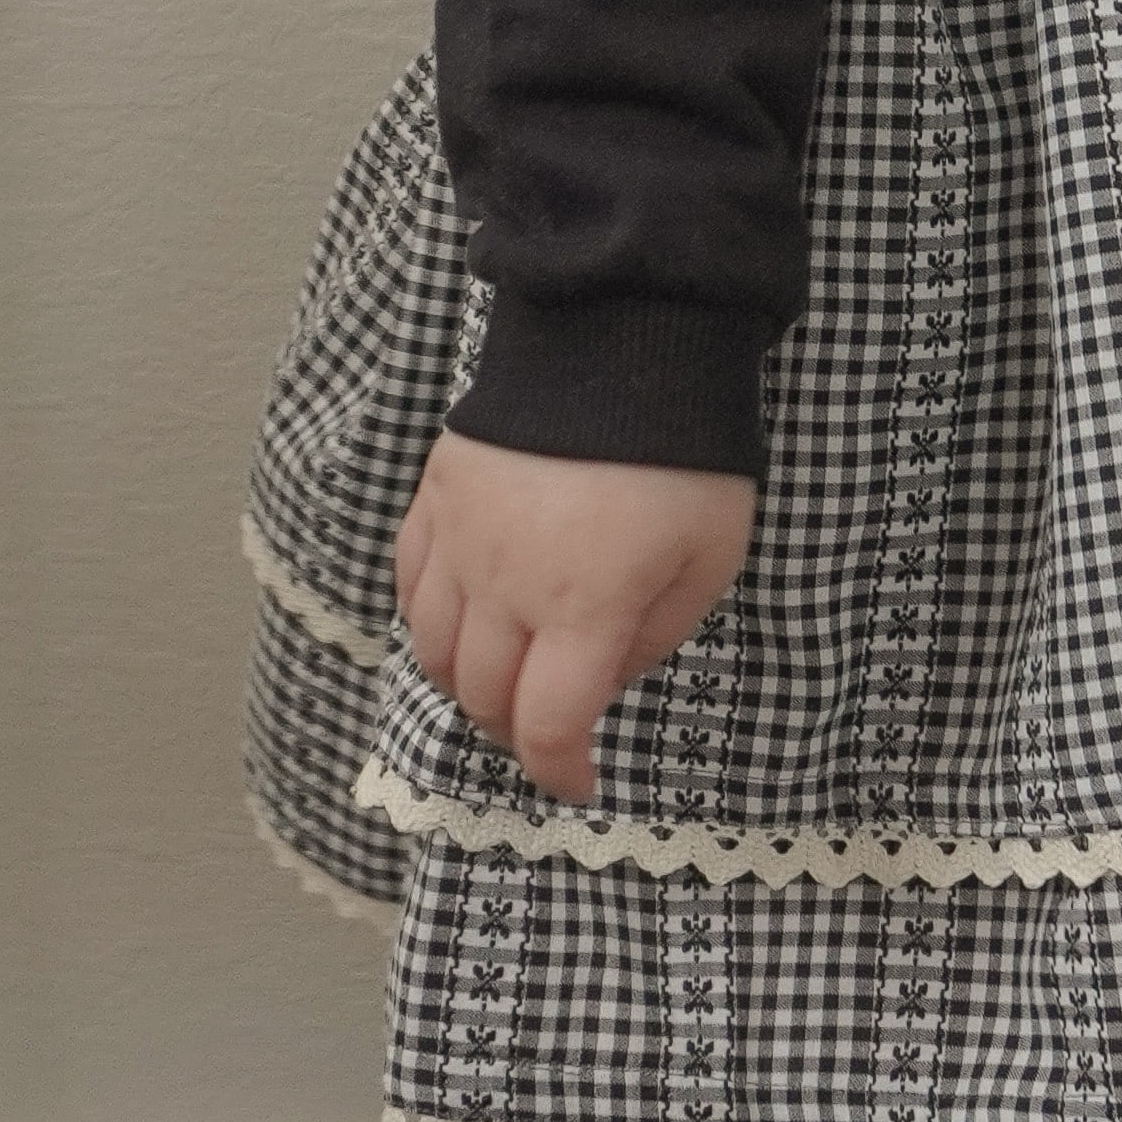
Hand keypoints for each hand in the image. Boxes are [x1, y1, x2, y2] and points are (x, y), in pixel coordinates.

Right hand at [391, 433, 753, 805]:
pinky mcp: (437, 497)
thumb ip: (657, 636)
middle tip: (548, 730)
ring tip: (504, 682)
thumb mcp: (711, 558)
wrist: (623, 338)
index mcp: (584, 605)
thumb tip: (605, 679)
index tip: (578, 784)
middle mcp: (508, 584)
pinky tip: (459, 623)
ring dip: (466, 685)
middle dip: (516, 733)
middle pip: (484, 697)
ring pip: (434, 650)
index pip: (546, 726)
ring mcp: (462, 539)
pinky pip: (409, 585)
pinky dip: (427, 623)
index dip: (559, 772)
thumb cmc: (685, 452)